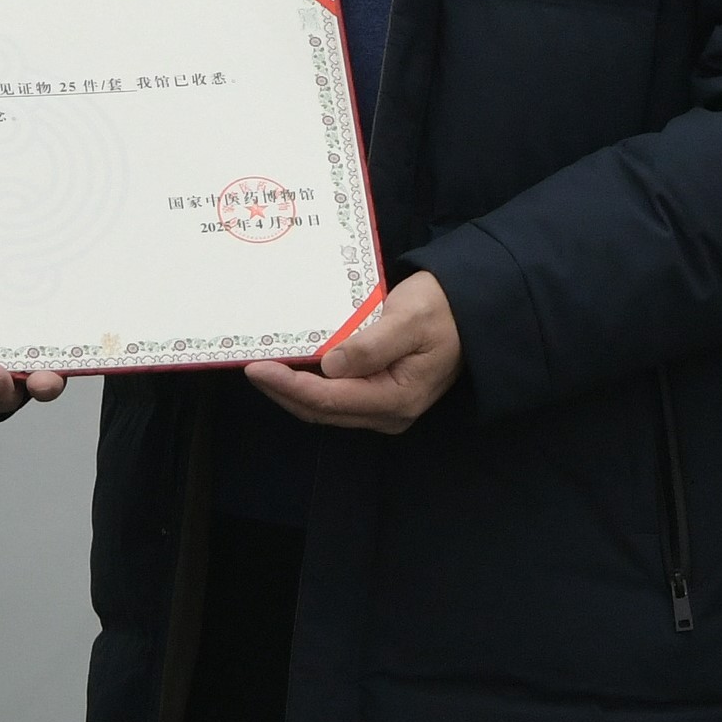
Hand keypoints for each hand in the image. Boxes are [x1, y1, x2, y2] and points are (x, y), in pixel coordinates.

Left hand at [248, 271, 461, 431]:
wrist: (470, 310)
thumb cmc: (441, 309)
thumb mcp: (408, 319)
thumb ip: (371, 345)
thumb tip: (330, 367)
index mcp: (397, 398)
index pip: (331, 400)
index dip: (290, 387)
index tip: (258, 368)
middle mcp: (388, 412)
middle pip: (322, 411)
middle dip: (283, 392)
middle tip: (251, 367)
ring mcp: (383, 407)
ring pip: (326, 408)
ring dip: (293, 391)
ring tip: (264, 369)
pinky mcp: (379, 395)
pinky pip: (336, 398)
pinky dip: (310, 386)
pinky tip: (292, 368)